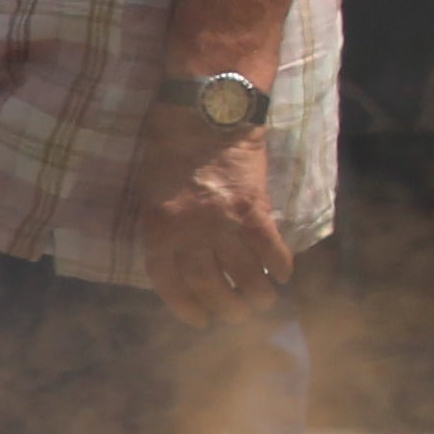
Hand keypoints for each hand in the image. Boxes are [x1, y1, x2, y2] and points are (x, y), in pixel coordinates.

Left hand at [132, 107, 295, 327]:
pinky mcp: (254, 209)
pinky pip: (270, 248)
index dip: (184, 305)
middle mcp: (189, 231)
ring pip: (243, 273)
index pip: (168, 281)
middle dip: (225, 306)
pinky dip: (280, 265)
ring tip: (263, 303)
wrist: (205, 113)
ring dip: (256, 294)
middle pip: (208, 283)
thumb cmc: (170, 147)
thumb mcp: (150, 191)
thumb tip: (180, 259)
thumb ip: (163, 226)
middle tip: (237, 316)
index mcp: (158, 228)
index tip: (199, 319)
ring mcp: (223, 222)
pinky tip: (283, 275)